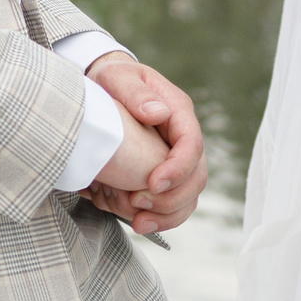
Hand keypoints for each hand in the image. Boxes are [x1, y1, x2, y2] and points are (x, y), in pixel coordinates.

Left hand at [85, 53, 209, 234]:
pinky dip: (159, 218)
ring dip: (167, 215)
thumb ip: (135, 92)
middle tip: (137, 204)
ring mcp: (176, 159)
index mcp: (177, 112)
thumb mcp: (117, 77)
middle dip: (171, 198)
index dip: (178, 168)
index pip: (192, 144)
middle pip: (196, 177)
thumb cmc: (111, 80)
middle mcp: (182, 138)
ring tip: (138, 223)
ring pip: (189, 196)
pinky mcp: (163, 175)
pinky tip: (137, 222)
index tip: (152, 183)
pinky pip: (172, 204)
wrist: (104, 89)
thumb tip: (157, 112)